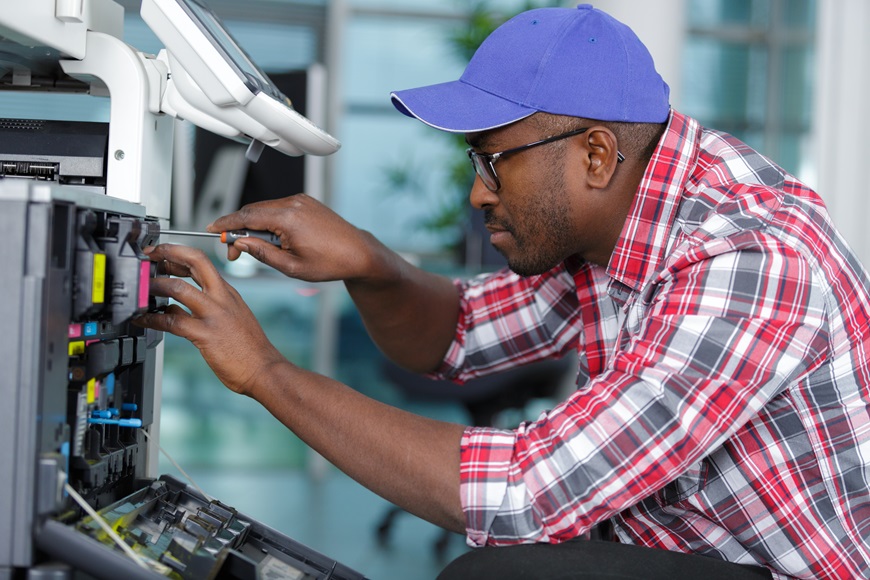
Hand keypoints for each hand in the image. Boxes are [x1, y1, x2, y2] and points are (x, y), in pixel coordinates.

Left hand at [134, 243, 286, 396]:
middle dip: (168, 253)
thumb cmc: (249, 349)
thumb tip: (174, 305)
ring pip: (179, 288)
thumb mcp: (232, 318)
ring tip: (141, 288)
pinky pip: (173, 321)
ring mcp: (214, 315)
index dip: (179, 254)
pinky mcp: (206, 334)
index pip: (202, 262)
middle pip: (196, 261)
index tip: (162, 256)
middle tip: (149, 255)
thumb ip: (206, 308)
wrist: (265, 369)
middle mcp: (222, 298)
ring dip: (155, 285)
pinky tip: (143, 320)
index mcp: (228, 293)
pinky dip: (153, 319)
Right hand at [207, 194, 377, 282]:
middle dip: (239, 229)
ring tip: (257, 248)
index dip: (226, 224)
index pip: (247, 216)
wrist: (358, 252)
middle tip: (234, 251)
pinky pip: (278, 208)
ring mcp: (300, 200)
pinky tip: (272, 238)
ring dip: (254, 225)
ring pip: (265, 209)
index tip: (213, 230)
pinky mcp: (305, 202)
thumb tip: (241, 244)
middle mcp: (293, 203)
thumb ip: (263, 253)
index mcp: (288, 218)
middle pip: (253, 211)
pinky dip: (269, 220)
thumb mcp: (292, 267)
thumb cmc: (331, 262)